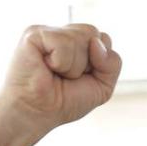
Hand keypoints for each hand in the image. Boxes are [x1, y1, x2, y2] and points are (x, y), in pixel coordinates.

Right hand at [0, 24, 122, 145]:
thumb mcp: (102, 86)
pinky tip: (45, 68)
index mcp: (77, 42)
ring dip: (73, 66)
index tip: (80, 78)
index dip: (100, 64)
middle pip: (95, 34)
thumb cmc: (65, 101)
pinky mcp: (34, 34)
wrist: (37, 113)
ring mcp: (48, 31)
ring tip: (55, 73)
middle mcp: (62, 33)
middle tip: (66, 76)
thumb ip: (112, 63)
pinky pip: (64, 43)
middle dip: (88, 63)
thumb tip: (96, 41)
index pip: (103, 39)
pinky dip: (61, 63)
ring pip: (82, 38)